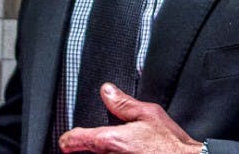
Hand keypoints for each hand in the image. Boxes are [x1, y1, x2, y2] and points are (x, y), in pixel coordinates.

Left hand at [58, 83, 202, 153]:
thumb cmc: (170, 144)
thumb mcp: (149, 114)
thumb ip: (124, 103)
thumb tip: (106, 91)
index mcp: (110, 141)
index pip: (75, 140)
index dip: (70, 138)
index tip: (68, 140)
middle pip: (88, 153)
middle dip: (93, 146)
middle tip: (103, 140)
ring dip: (105, 153)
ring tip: (123, 147)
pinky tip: (130, 152)